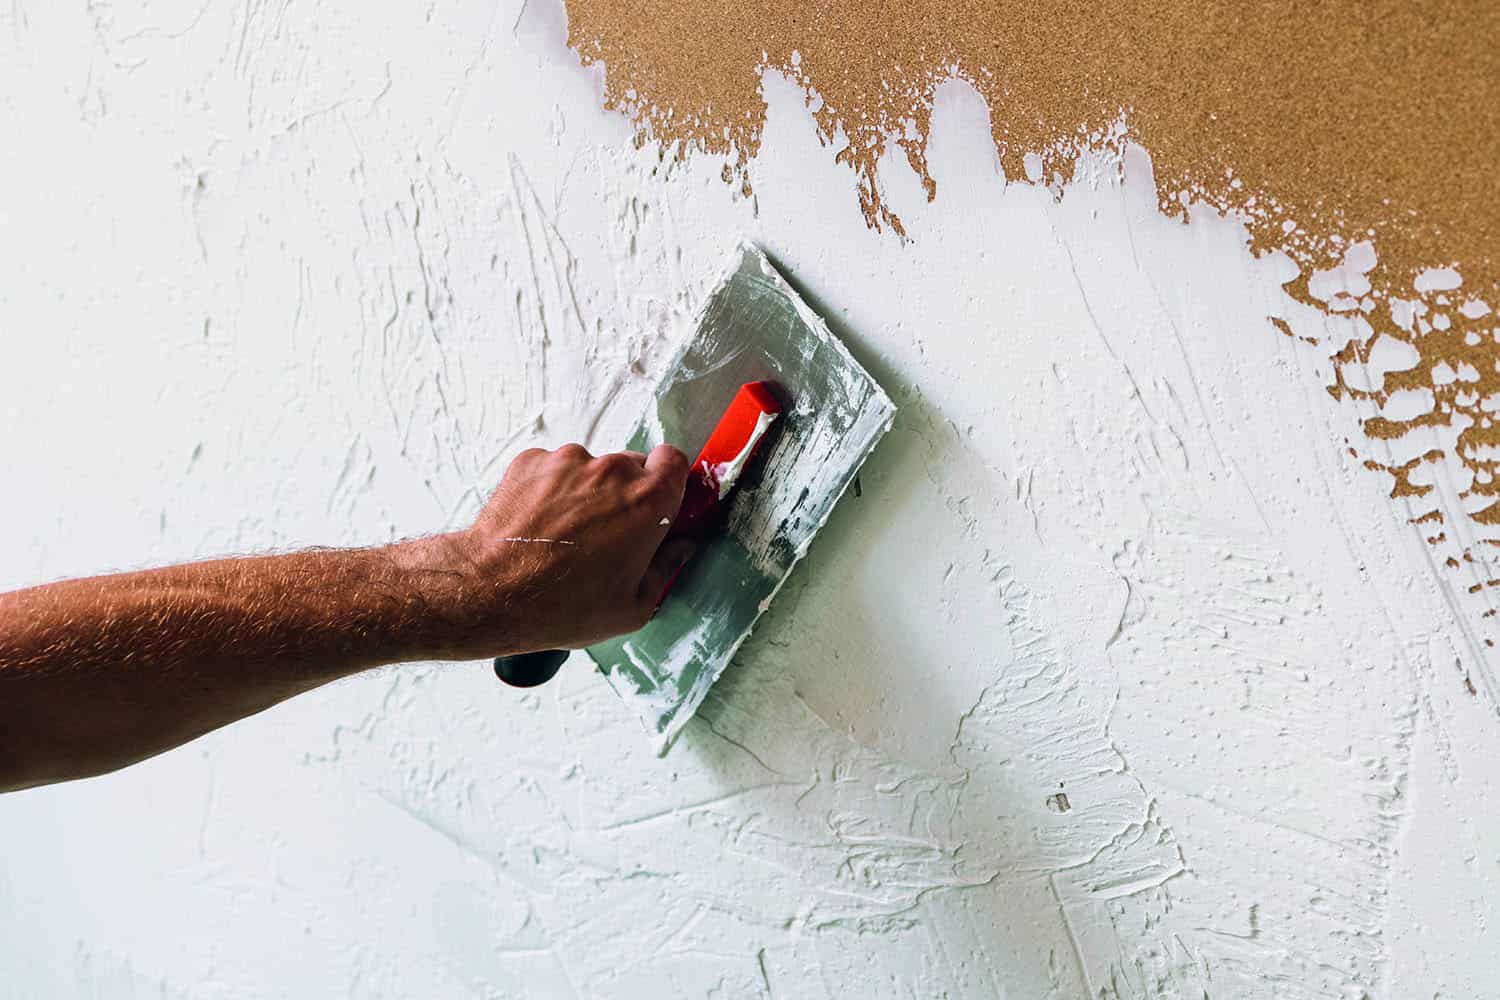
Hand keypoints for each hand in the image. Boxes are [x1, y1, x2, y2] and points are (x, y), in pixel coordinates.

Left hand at [427, 443, 694, 657]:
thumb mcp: (633, 607)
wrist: (491, 592)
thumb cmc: (562, 606)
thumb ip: (667, 568)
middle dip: (626, 494)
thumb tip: (682, 548)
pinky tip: (541, 526)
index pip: (675, 461)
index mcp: (648, 501)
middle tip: (609, 533)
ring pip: (590, 469)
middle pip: (632, 466)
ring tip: (566, 535)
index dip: (668, 481)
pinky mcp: (532, 462)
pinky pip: (554, 469)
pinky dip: (551, 490)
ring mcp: (568, 461)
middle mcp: (612, 470)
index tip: (660, 502)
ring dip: (586, 492)